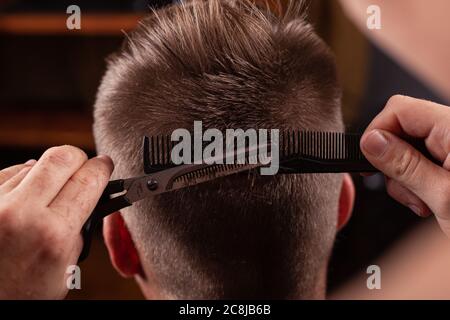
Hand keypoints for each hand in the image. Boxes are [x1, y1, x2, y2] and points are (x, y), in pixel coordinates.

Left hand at [0, 146, 112, 298]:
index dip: (102, 168)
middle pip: (61, 157)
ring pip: (33, 165)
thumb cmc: (22, 293)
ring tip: (44, 198)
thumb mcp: (65, 269)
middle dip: (78, 158)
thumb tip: (86, 195)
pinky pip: (8, 174)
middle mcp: (21, 214)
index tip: (105, 165)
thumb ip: (79, 228)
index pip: (88, 180)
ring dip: (46, 175)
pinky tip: (22, 200)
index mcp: (53, 235)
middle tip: (82, 167)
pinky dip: (21, 181)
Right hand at [360, 95, 449, 235]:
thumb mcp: (443, 197)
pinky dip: (418, 181)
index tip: (368, 159)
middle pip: (403, 128)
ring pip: (409, 147)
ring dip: (405, 176)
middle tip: (405, 189)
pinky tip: (430, 200)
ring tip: (422, 202)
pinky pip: (424, 160)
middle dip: (393, 160)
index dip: (378, 132)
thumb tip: (372, 142)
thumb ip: (404, 165)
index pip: (400, 109)